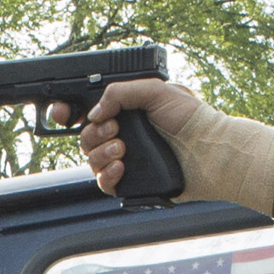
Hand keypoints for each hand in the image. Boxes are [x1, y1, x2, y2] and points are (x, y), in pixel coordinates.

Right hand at [67, 76, 204, 196]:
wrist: (209, 150)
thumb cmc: (191, 118)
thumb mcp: (156, 90)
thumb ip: (120, 93)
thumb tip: (95, 112)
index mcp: (125, 111)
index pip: (87, 111)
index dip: (68, 112)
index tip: (64, 114)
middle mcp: (122, 134)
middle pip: (85, 137)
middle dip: (94, 133)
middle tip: (116, 130)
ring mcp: (126, 159)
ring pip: (91, 160)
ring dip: (101, 153)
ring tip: (123, 147)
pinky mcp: (131, 182)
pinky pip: (103, 183)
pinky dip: (107, 175)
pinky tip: (122, 166)